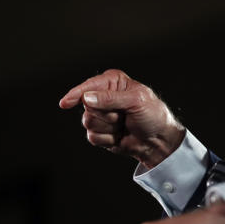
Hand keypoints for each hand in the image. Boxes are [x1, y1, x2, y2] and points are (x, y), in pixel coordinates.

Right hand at [58, 69, 185, 168]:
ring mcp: (101, 114)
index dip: (77, 94)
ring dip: (108, 128)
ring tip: (122, 125)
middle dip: (106, 114)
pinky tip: (119, 136)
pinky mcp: (100, 131)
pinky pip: (92, 136)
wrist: (158, 141)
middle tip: (123, 116)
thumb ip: (110, 99)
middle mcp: (104, 96)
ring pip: (88, 122)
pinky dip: (107, 139)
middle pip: (87, 106)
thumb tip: (86, 97)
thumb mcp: (136, 101)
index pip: (90, 86)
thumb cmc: (153, 116)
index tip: (66, 102)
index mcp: (114, 82)